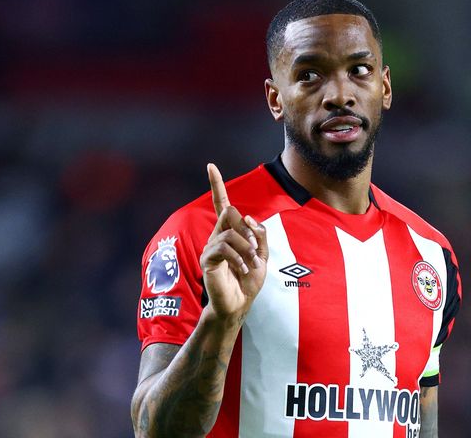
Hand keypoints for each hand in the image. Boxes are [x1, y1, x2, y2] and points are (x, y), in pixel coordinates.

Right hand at [199, 164, 267, 324]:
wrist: (238, 305)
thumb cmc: (248, 282)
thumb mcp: (262, 256)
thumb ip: (259, 235)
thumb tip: (247, 218)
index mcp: (230, 233)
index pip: (223, 205)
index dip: (217, 185)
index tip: (210, 166)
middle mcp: (217, 236)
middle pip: (231, 215)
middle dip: (248, 231)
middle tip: (256, 251)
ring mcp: (210, 247)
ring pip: (229, 233)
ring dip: (246, 247)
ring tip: (251, 264)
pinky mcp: (207, 260)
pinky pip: (222, 247)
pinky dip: (237, 257)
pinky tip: (242, 269)